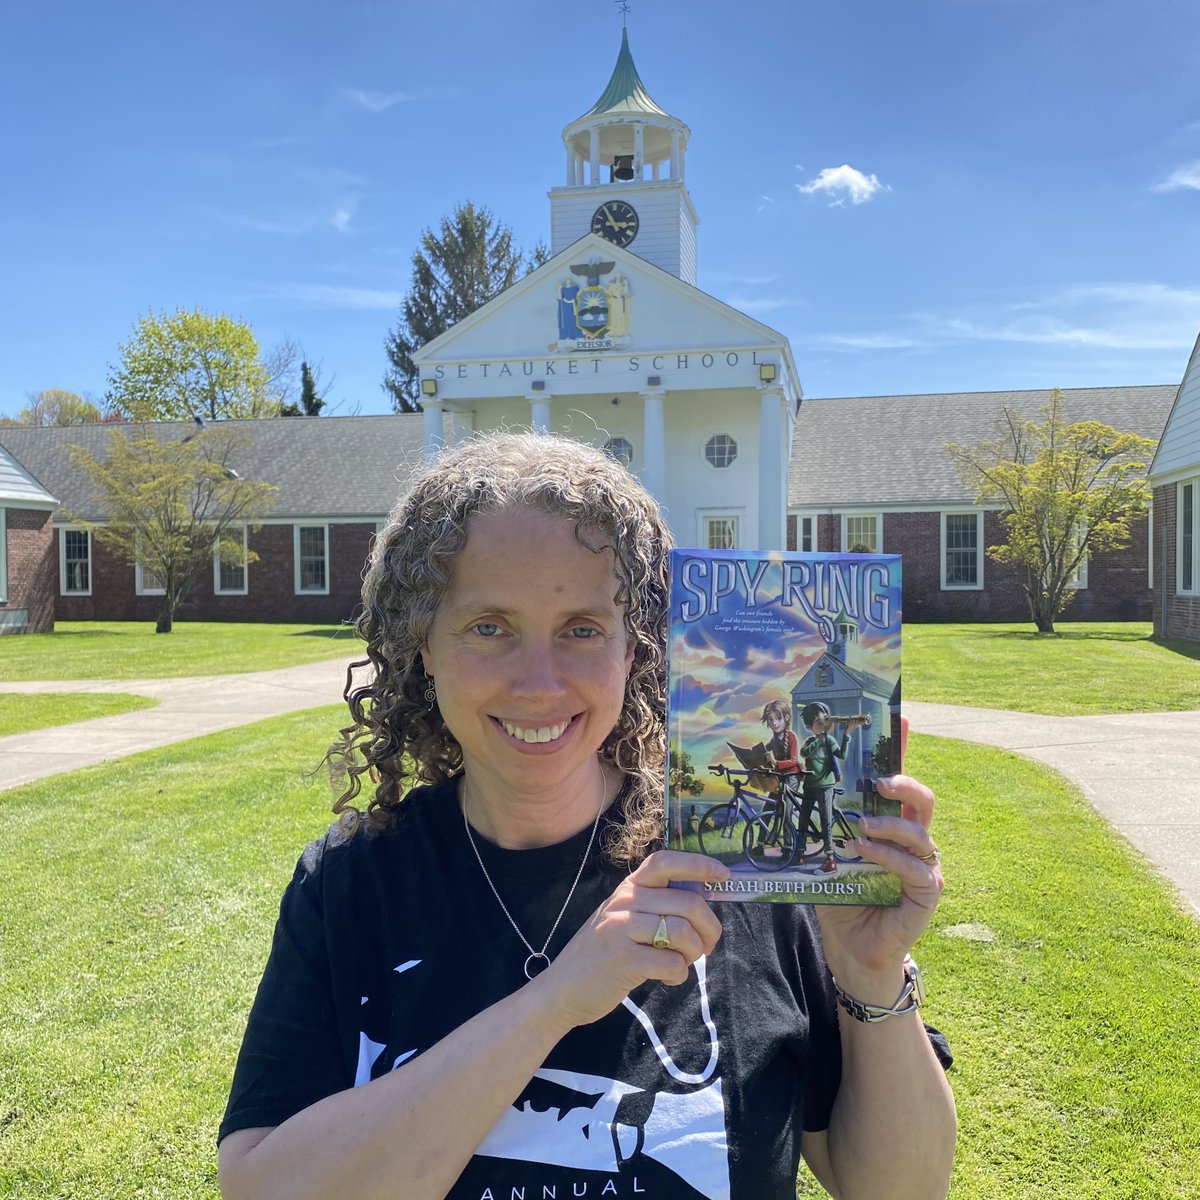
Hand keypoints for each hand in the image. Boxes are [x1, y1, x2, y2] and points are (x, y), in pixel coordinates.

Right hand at [531, 851, 727, 1030]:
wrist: (562, 989)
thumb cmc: (601, 954)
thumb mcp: (622, 918)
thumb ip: (653, 906)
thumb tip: (702, 905)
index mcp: (627, 888)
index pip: (665, 861)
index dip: (698, 864)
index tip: (722, 875)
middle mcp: (624, 902)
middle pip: (688, 902)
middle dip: (710, 927)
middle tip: (708, 945)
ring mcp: (622, 929)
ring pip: (683, 932)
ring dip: (694, 953)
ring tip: (683, 963)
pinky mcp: (624, 960)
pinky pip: (672, 963)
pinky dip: (679, 974)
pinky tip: (666, 978)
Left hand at [815, 717, 942, 995]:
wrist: (852, 949)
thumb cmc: (840, 899)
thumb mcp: (826, 856)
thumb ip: (819, 827)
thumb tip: (787, 785)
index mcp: (891, 826)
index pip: (899, 784)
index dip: (902, 752)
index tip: (901, 720)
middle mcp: (913, 841)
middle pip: (924, 800)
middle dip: (904, 784)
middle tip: (879, 782)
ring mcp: (924, 866)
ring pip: (920, 833)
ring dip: (889, 825)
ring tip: (860, 827)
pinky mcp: (927, 893)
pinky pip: (916, 869)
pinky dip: (890, 858)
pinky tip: (866, 853)